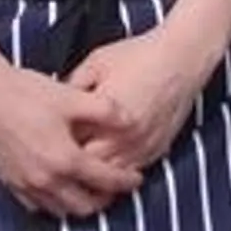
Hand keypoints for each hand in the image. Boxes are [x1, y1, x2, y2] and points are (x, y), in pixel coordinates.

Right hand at [0, 57, 144, 216]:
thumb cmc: (25, 91)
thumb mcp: (70, 96)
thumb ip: (105, 111)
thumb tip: (132, 121)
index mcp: (65, 159)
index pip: (105, 181)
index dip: (125, 181)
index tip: (137, 178)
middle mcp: (46, 179)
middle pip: (84, 206)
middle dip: (104, 199)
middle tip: (114, 187)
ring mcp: (25, 184)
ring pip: (60, 210)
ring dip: (79, 204)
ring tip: (89, 190)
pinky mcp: (9, 181)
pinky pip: (37, 205)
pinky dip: (53, 203)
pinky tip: (58, 189)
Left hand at [67, 26, 205, 170]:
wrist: (180, 58)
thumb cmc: (138, 55)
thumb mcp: (97, 62)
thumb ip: (73, 85)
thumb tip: (57, 103)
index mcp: (103, 113)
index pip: (71, 140)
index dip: (58, 140)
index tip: (50, 136)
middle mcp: (123, 135)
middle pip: (88, 165)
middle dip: (74, 161)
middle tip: (62, 153)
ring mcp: (141, 146)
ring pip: (111, 175)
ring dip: (96, 173)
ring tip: (82, 166)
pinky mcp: (156, 150)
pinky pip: (132, 172)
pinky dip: (118, 172)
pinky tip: (108, 165)